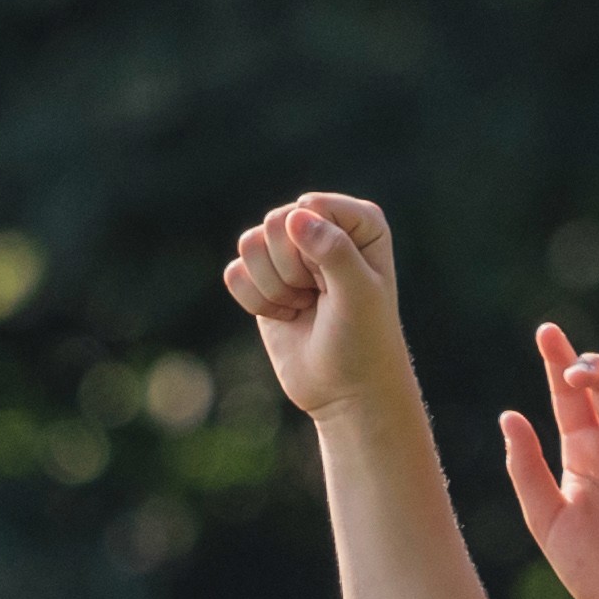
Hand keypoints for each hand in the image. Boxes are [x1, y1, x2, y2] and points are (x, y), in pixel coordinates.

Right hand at [222, 191, 420, 423]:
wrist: (345, 390)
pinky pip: (234, 273)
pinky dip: (256, 302)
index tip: (335, 283)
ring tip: (303, 306)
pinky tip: (285, 316)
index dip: (313, 249)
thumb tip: (294, 216)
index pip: (310, 207)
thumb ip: (333, 250)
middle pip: (276, 222)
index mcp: (357, 222)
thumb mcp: (359, 294)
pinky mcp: (262, 278)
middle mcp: (321, 227)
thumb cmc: (364, 340)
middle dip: (290, 270)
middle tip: (317, 297)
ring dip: (273, 287)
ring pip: (250, 244)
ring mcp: (289, 252)